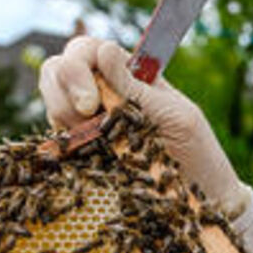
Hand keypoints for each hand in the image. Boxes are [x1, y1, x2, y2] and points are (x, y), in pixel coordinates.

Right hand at [37, 36, 252, 217]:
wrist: (202, 202)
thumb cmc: (195, 153)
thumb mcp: (173, 116)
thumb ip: (136, 88)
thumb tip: (104, 50)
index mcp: (126, 76)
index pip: (85, 51)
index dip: (78, 67)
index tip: (92, 102)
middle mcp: (101, 94)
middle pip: (56, 70)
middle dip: (63, 89)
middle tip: (87, 118)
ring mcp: (86, 124)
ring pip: (51, 102)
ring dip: (63, 116)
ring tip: (95, 142)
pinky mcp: (78, 155)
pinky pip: (54, 143)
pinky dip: (62, 147)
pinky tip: (85, 159)